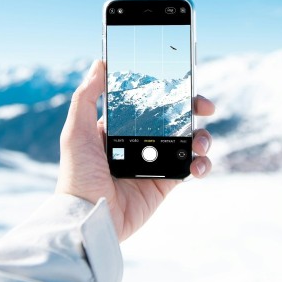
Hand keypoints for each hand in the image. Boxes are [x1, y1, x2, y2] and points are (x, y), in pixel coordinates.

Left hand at [56, 59, 214, 240]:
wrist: (89, 218)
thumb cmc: (78, 175)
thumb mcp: (76, 131)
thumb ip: (86, 97)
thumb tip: (99, 63)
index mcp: (119, 126)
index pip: (148, 102)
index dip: (167, 91)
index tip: (182, 83)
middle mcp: (139, 141)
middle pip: (174, 117)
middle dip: (193, 108)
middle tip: (205, 106)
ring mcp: (155, 162)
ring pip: (188, 140)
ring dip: (202, 137)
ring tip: (200, 142)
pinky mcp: (166, 183)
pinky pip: (190, 168)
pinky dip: (202, 164)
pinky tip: (198, 165)